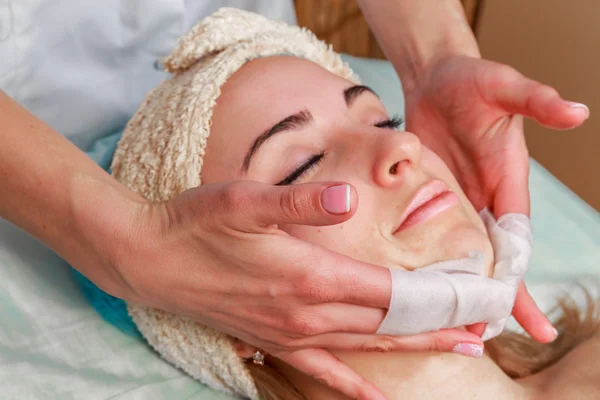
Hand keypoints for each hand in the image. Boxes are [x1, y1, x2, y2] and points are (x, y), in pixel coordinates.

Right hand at [108, 180, 484, 399]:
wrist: (148, 259)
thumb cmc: (196, 223)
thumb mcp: (244, 199)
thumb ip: (300, 201)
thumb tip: (348, 197)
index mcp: (309, 275)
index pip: (391, 292)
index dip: (439, 296)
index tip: (479, 299)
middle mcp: (305, 312)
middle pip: (388, 323)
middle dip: (440, 324)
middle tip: (486, 327)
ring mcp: (290, 332)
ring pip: (367, 347)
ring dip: (415, 347)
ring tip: (459, 349)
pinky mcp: (272, 340)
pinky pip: (324, 370)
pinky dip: (355, 384)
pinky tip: (376, 399)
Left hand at [404, 55, 588, 341]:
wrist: (436, 77)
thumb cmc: (474, 80)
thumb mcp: (505, 87)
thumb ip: (536, 101)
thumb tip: (576, 112)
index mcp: (507, 183)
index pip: (516, 238)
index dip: (516, 273)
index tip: (518, 312)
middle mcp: (484, 198)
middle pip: (493, 256)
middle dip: (495, 295)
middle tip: (489, 336)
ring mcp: (455, 201)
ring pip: (460, 252)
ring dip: (461, 285)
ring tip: (456, 324)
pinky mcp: (427, 196)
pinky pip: (429, 234)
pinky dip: (429, 260)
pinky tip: (422, 283)